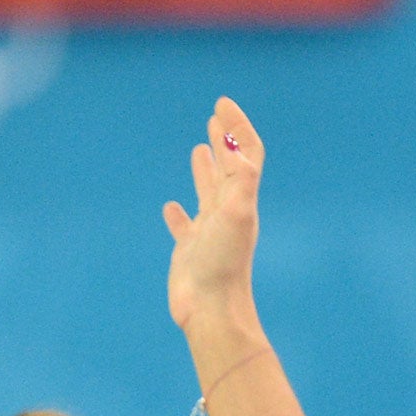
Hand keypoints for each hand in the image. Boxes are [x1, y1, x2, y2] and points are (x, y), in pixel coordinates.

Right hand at [162, 96, 264, 331]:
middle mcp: (228, 213)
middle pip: (229, 168)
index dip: (237, 128)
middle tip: (216, 115)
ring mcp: (209, 232)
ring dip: (206, 170)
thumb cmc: (223, 265)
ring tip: (200, 149)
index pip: (245, 154)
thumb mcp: (235, 215)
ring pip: (208, 193)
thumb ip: (240, 180)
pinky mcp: (190, 251)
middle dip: (224, 139)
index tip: (221, 104)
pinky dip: (177, 214)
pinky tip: (170, 208)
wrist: (211, 310)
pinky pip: (184, 227)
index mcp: (241, 200)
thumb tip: (236, 145)